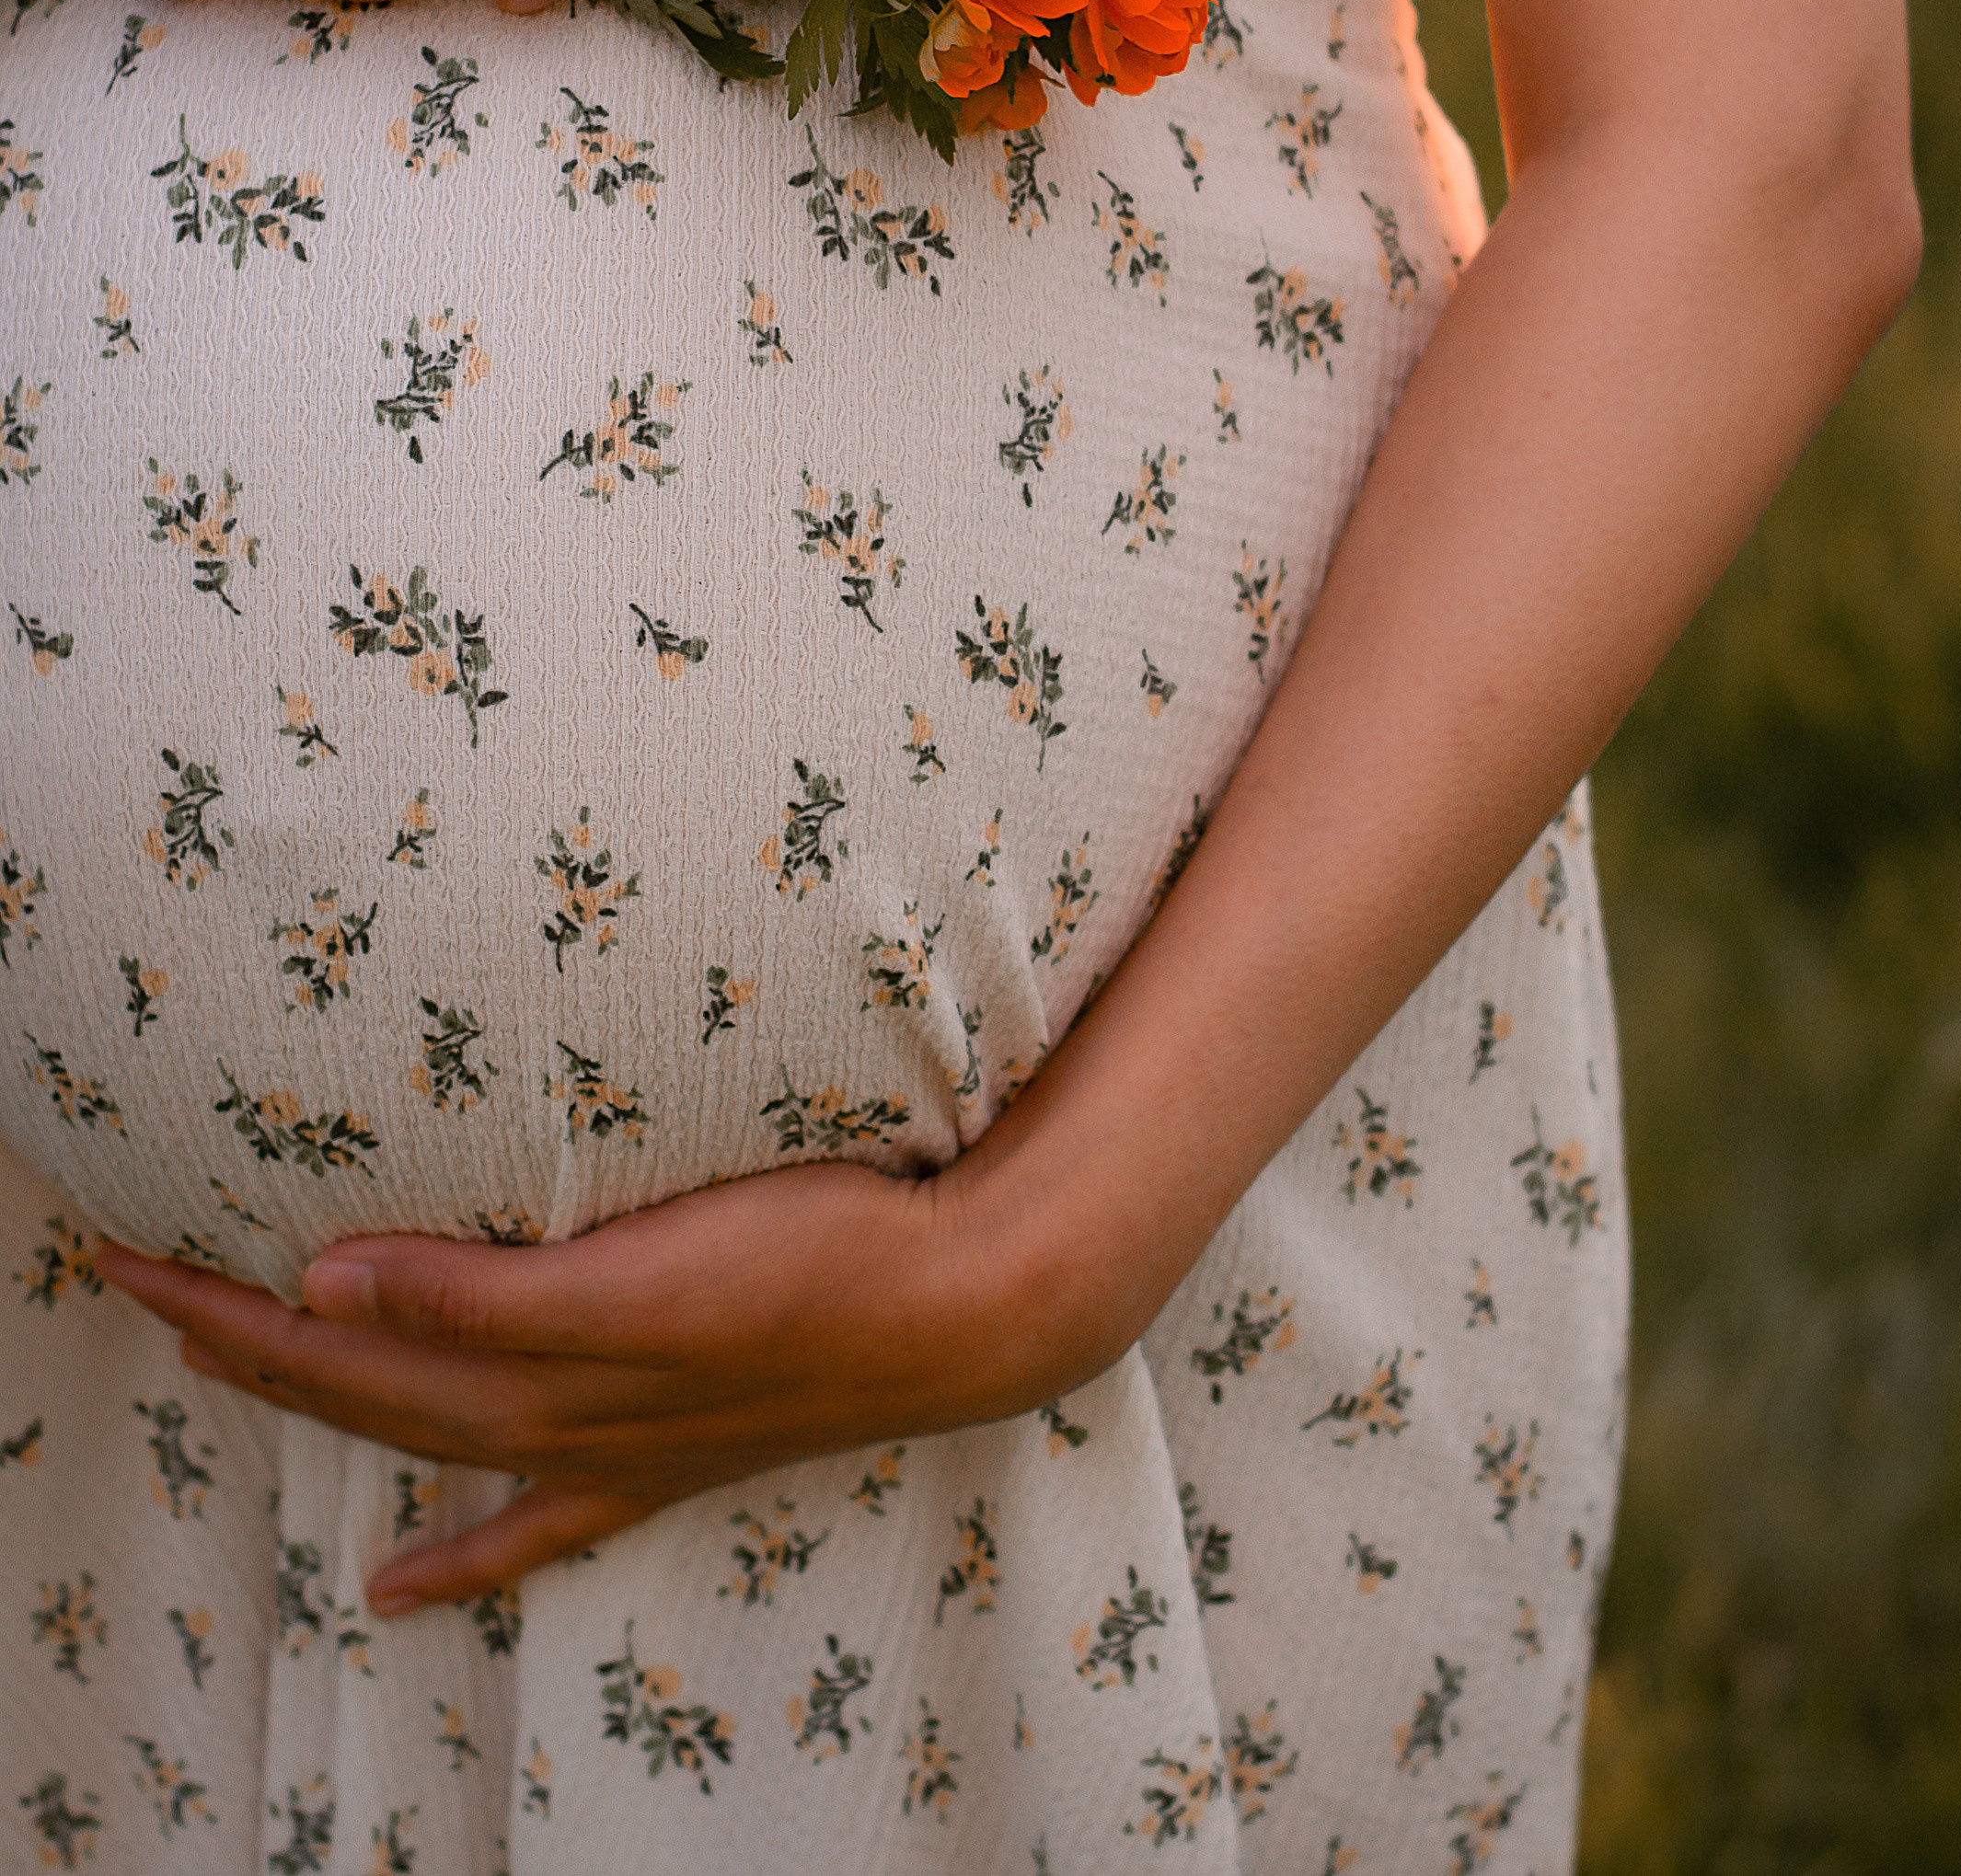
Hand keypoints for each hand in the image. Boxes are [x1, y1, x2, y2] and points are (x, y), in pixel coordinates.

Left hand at [92, 1156, 1087, 1612]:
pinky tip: (407, 1587)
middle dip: (236, 1340)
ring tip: (227, 1372)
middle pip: (355, 1388)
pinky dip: (458, 1556)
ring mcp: (607, 1446)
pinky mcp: (664, 1453)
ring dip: (319, 1405)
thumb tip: (327, 1282)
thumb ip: (481, 1288)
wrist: (956, 1309)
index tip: (128, 1247)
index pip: (336, 1337)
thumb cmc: (810, 1261)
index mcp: (532, 1367)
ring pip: (421, 1436)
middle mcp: (550, 1420)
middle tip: (138, 1276)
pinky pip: (529, 1521)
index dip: (225, 1300)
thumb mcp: (635, 1272)